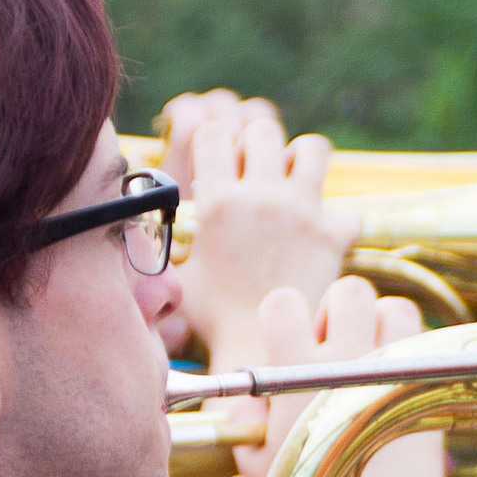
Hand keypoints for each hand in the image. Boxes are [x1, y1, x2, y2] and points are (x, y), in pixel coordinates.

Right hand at [163, 92, 353, 360]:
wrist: (260, 348)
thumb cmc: (213, 316)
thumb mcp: (176, 276)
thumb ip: (155, 248)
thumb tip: (129, 229)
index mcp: (218, 202)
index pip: (214, 131)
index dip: (217, 140)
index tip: (221, 163)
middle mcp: (261, 197)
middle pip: (262, 128)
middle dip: (258, 143)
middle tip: (258, 171)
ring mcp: (302, 212)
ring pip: (312, 149)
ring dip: (302, 162)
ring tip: (293, 187)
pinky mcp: (333, 235)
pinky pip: (347, 208)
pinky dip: (338, 219)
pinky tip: (322, 236)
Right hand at [218, 277, 441, 476]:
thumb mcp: (256, 468)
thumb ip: (246, 428)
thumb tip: (252, 411)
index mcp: (297, 369)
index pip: (282, 302)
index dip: (283, 319)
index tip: (288, 347)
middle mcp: (349, 356)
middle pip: (350, 290)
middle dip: (340, 312)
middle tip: (334, 350)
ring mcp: (397, 368)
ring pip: (396, 308)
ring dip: (383, 326)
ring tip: (371, 363)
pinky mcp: (431, 388)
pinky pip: (425, 345)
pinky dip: (411, 353)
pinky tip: (398, 386)